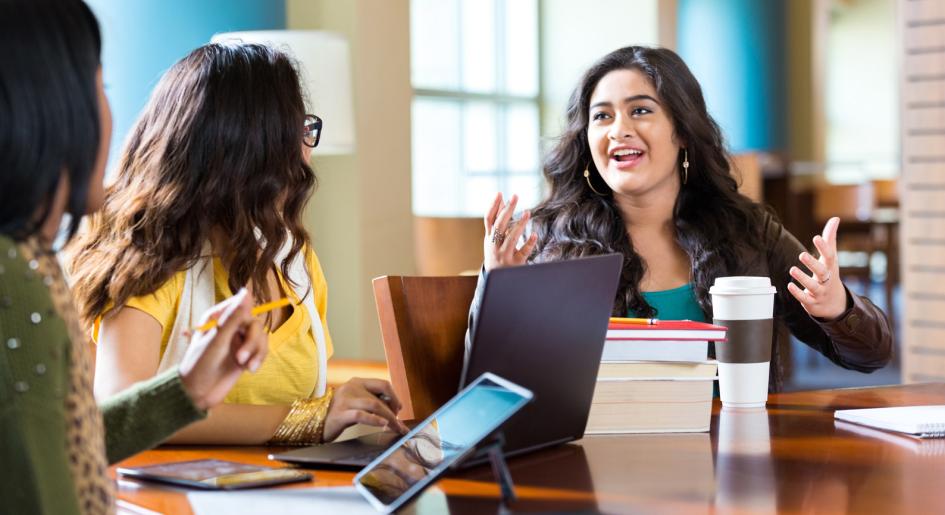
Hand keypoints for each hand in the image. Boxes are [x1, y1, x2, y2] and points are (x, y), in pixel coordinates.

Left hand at [178, 288, 267, 409]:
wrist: (197, 394)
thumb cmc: (200, 364)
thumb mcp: (217, 340)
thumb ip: (233, 317)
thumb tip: (246, 292)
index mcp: (217, 318)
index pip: (239, 306)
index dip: (246, 315)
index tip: (243, 329)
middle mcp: (229, 327)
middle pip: (254, 324)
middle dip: (252, 341)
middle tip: (241, 358)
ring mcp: (238, 342)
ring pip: (261, 337)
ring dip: (257, 352)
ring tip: (247, 367)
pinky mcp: (246, 355)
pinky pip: (262, 350)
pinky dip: (259, 358)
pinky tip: (251, 370)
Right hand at [323, 377, 408, 441]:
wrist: (317, 423)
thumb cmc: (341, 414)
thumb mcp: (357, 403)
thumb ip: (373, 402)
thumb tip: (396, 411)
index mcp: (357, 382)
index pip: (383, 384)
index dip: (394, 397)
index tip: (399, 410)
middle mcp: (351, 387)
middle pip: (380, 398)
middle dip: (393, 412)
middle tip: (399, 425)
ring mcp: (345, 400)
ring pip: (374, 405)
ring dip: (388, 418)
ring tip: (395, 428)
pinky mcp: (340, 414)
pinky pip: (361, 415)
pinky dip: (374, 420)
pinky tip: (383, 425)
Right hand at [483, 192, 537, 271]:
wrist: (497, 281)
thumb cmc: (497, 254)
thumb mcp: (494, 239)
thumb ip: (499, 222)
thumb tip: (501, 200)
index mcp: (489, 238)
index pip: (488, 219)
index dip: (493, 206)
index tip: (500, 193)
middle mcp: (494, 246)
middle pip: (499, 225)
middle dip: (507, 210)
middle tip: (515, 196)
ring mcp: (504, 255)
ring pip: (511, 238)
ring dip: (519, 225)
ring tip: (527, 212)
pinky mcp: (514, 264)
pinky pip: (522, 253)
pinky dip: (528, 244)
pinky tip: (534, 235)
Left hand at [787, 217, 848, 319]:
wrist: (835, 303)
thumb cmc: (829, 274)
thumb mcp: (831, 257)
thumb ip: (830, 238)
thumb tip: (835, 218)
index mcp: (831, 267)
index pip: (830, 256)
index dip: (824, 247)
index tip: (817, 237)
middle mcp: (827, 279)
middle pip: (822, 272)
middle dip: (812, 264)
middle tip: (801, 255)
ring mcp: (820, 292)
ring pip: (813, 286)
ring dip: (802, 278)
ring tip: (792, 269)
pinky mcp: (812, 302)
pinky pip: (805, 298)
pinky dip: (798, 293)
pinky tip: (789, 285)